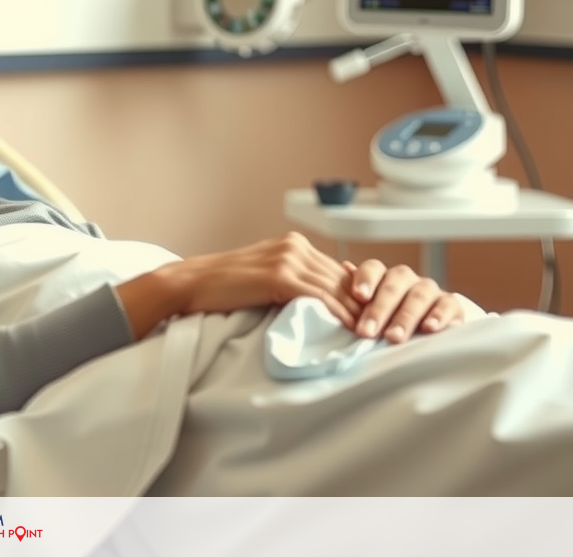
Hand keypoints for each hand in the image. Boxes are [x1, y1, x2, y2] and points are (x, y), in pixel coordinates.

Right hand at [116, 232, 362, 337]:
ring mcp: (286, 258)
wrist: (191, 283)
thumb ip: (292, 282)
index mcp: (292, 245)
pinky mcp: (278, 275)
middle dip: (366, 302)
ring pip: (335, 287)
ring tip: (377, 332)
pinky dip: (338, 313)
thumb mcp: (263, 277)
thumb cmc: (222, 287)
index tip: (377, 313)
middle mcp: (294, 246)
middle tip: (386, 325)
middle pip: (342, 277)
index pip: (337, 270)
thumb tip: (320, 303)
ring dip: (359, 311)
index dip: (359, 293)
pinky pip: (318, 296)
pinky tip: (351, 327)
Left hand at [343, 259, 464, 342]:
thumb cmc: (389, 318)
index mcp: (383, 277)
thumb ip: (354, 298)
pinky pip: (447, 305)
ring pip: (418, 296)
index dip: (365, 280)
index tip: (358, 296)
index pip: (373, 269)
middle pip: (393, 285)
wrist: (426, 329)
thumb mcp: (369, 311)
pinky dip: (438, 316)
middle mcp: (406, 279)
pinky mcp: (450, 305)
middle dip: (379, 310)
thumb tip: (343, 271)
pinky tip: (429, 328)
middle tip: (367, 332)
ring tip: (393, 337)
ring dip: (405, 317)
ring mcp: (429, 290)